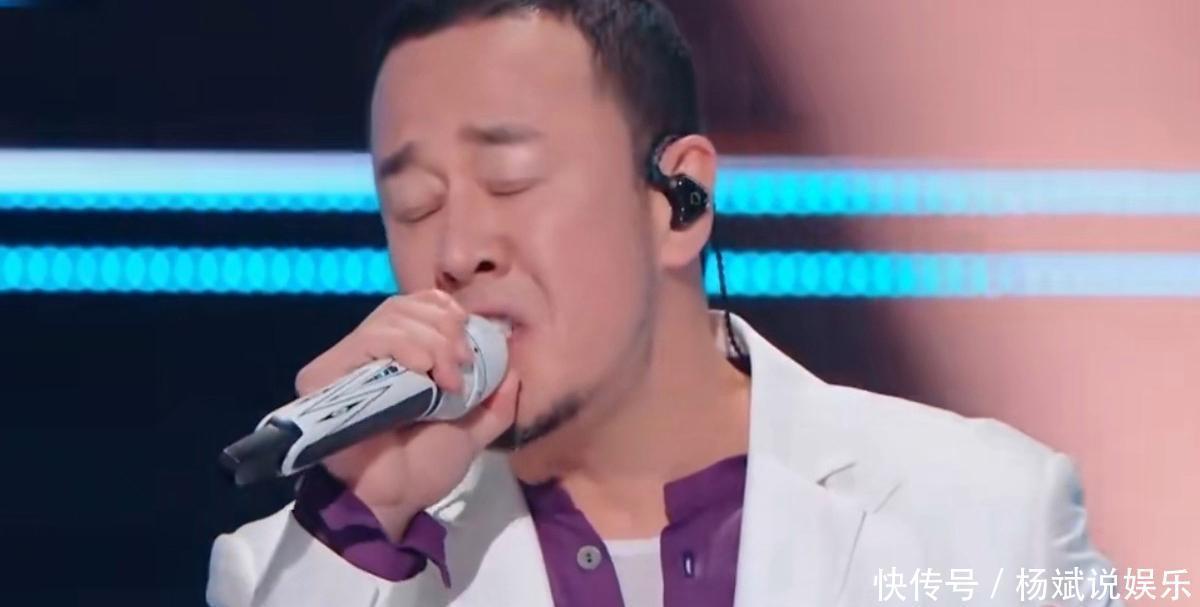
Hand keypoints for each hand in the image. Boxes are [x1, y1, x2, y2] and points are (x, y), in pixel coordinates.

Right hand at [294, 290, 518, 540]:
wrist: (393, 501)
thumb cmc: (424, 469)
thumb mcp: (473, 430)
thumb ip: (495, 401)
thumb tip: (513, 368)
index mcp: (399, 358)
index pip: (417, 306)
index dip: (447, 313)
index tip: (470, 343)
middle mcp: (369, 355)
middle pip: (405, 306)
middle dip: (445, 329)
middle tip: (462, 366)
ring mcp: (345, 363)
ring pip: (389, 318)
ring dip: (431, 341)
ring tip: (447, 379)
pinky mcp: (324, 374)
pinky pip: (366, 340)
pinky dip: (403, 346)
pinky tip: (422, 369)